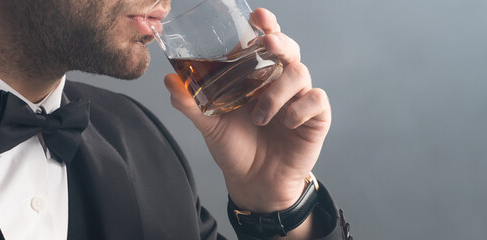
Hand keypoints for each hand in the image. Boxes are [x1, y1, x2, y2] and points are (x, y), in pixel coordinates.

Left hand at [163, 8, 330, 212]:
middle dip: (279, 40)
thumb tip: (170, 81)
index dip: (265, 24)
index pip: (263, 41)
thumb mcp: (209, 125)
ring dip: (278, 91)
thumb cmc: (235, 149)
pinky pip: (316, 99)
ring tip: (260, 116)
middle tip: (267, 44)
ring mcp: (299, 97)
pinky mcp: (315, 117)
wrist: (254, 183)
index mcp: (256, 75)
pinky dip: (299, 108)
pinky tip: (286, 123)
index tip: (257, 16)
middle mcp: (279, 81)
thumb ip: (191, 103)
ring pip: (300, 72)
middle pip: (288, 48)